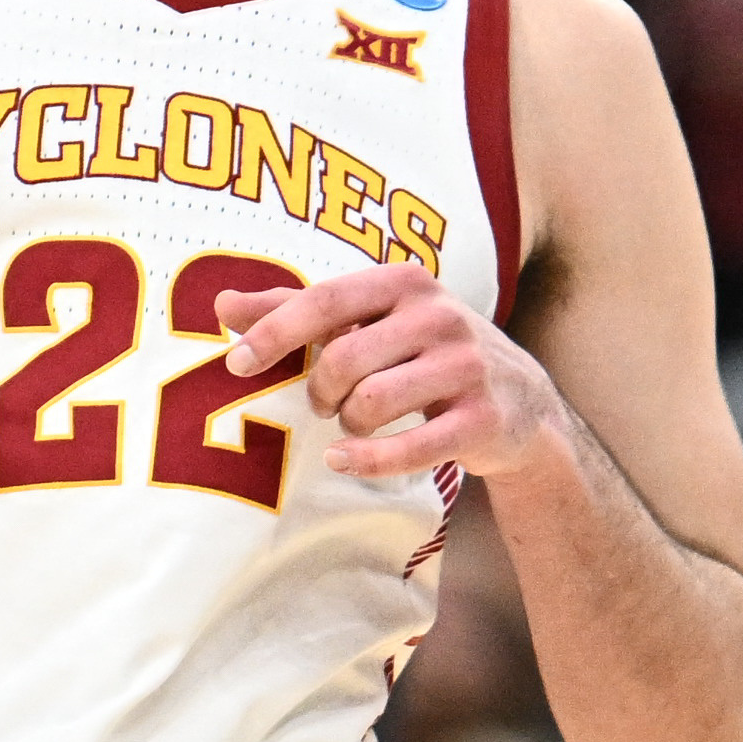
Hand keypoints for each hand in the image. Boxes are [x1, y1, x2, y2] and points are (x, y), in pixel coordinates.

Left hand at [215, 261, 568, 482]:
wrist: (521, 401)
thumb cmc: (424, 352)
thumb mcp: (369, 319)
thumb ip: (297, 310)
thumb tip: (221, 303)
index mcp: (405, 281)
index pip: (325, 301)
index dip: (275, 333)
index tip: (237, 364)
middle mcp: (440, 316)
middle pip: (344, 359)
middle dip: (320, 390)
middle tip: (325, 402)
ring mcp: (466, 367)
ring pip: (372, 403)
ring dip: (349, 424)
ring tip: (356, 423)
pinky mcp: (481, 419)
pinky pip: (409, 448)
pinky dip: (367, 460)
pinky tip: (344, 460)